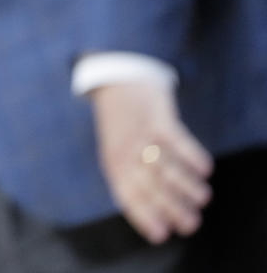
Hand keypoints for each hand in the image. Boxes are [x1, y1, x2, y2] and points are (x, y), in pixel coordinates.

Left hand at [90, 82, 212, 243]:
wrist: (117, 81)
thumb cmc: (123, 126)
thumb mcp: (117, 151)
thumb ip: (131, 178)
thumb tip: (157, 214)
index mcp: (113, 164)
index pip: (127, 196)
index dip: (143, 217)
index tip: (162, 236)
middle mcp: (124, 151)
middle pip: (148, 185)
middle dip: (170, 208)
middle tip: (192, 225)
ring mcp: (139, 134)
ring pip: (163, 166)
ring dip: (185, 185)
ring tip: (203, 199)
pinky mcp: (155, 118)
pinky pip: (175, 140)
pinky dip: (190, 156)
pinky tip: (205, 169)